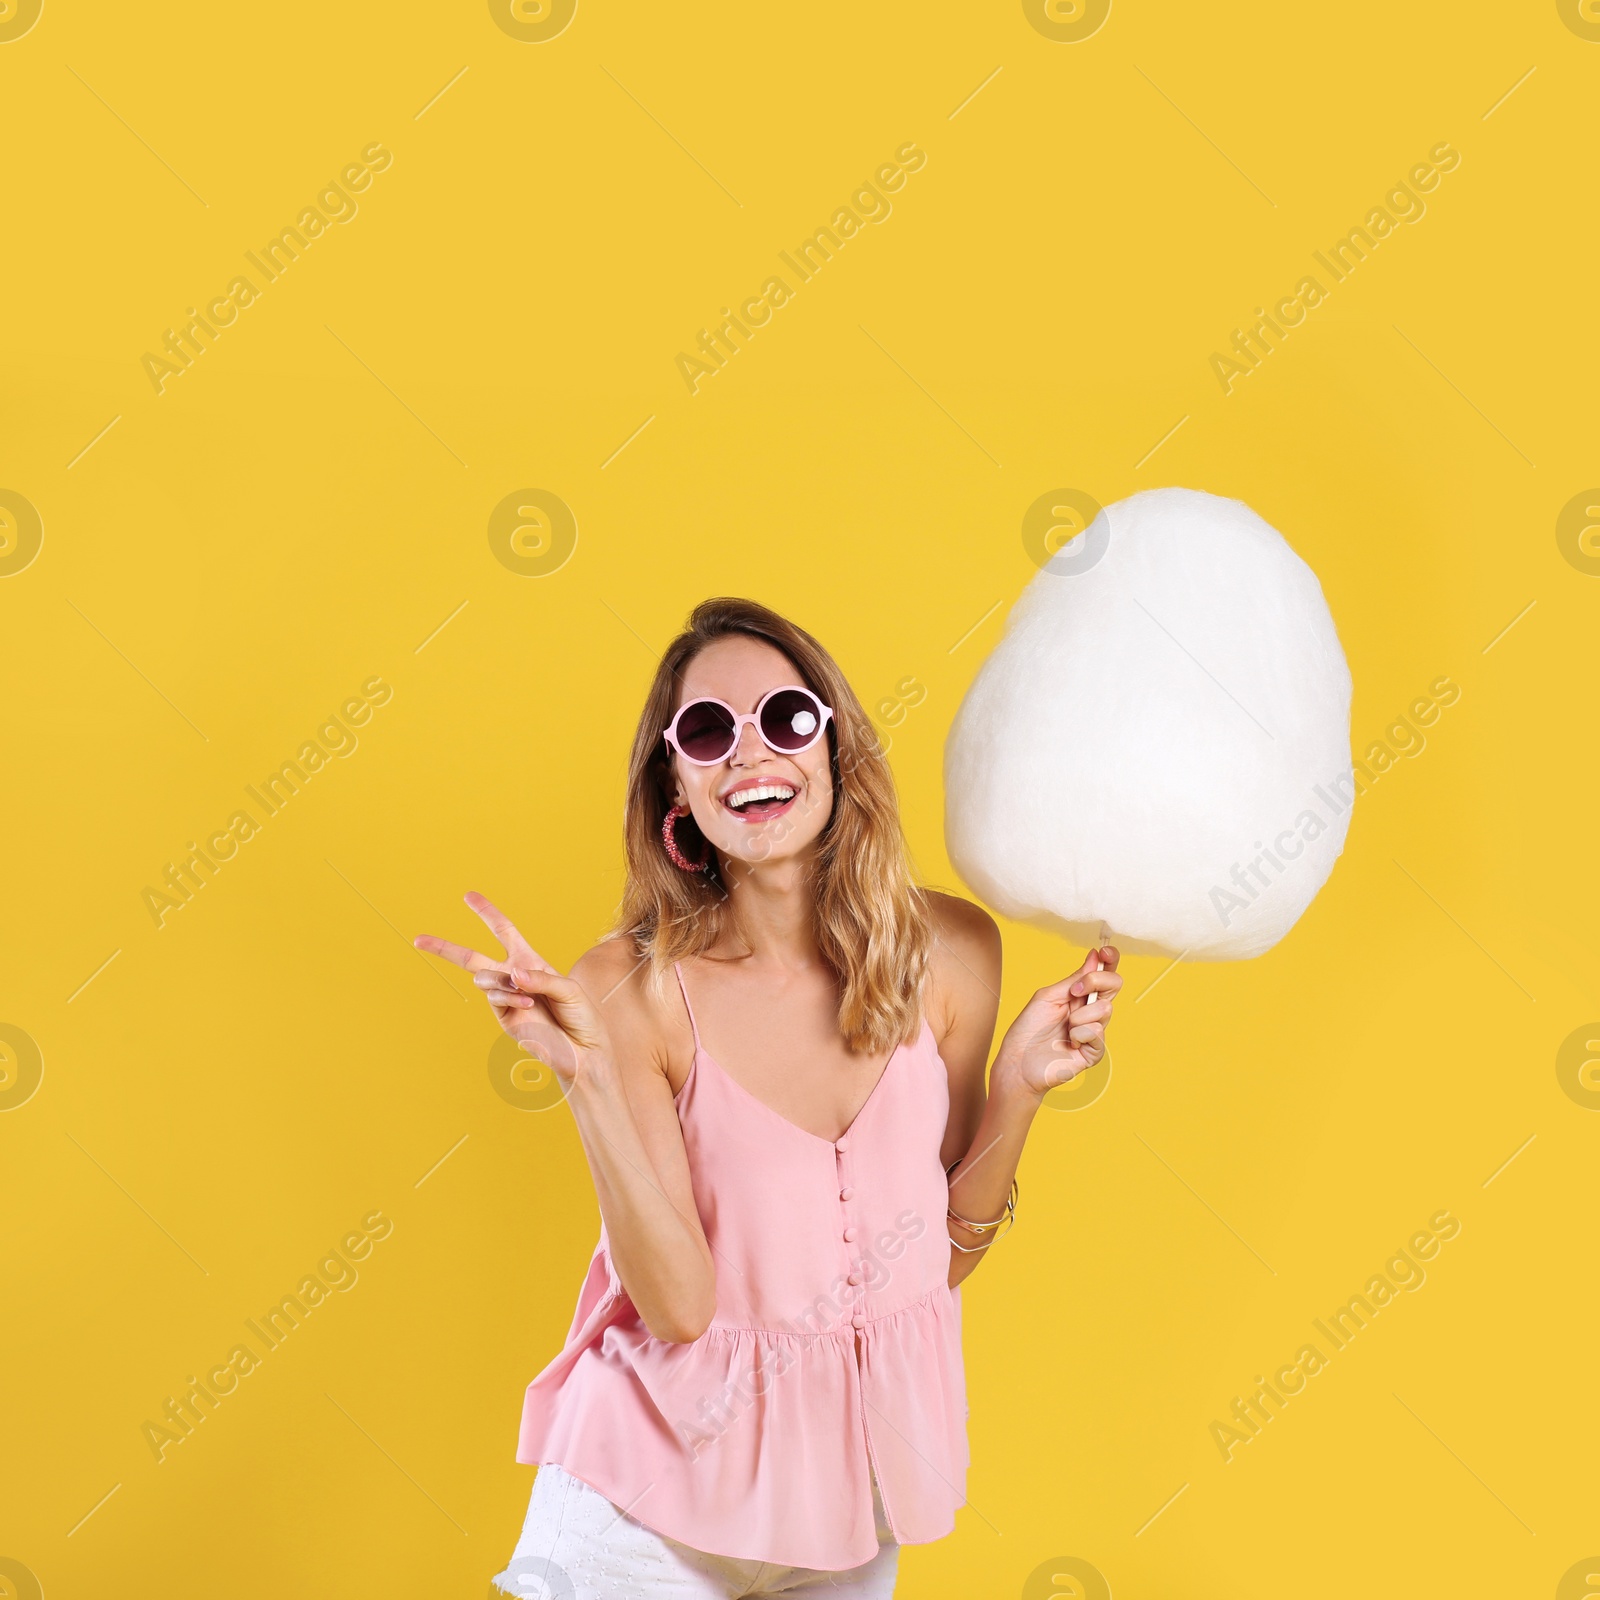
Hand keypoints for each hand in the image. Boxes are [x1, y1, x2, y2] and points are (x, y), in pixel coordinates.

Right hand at [413, 892, 609, 1086]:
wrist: (582, 1049)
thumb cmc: (580, 1015)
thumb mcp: (567, 988)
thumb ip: (540, 978)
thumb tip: (512, 974)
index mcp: (529, 961)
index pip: (503, 931)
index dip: (486, 912)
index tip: (468, 896)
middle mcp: (513, 977)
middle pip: (471, 958)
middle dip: (444, 948)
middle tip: (418, 939)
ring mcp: (506, 999)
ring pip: (484, 978)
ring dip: (502, 981)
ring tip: (529, 996)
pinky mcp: (504, 1018)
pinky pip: (495, 997)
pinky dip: (509, 996)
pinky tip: (527, 1002)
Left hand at [992, 945, 1121, 1099]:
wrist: (1018, 1061)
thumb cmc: (1028, 1029)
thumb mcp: (1048, 996)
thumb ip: (1074, 979)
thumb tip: (1095, 956)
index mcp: (1080, 995)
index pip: (1104, 974)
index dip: (1111, 960)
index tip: (1105, 952)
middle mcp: (1090, 1011)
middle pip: (1114, 985)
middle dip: (1095, 981)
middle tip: (1074, 992)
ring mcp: (1094, 1031)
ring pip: (1105, 1008)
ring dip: (1079, 1015)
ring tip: (1064, 1028)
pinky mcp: (1094, 1051)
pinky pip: (1097, 1032)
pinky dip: (1079, 1033)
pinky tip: (1068, 1042)